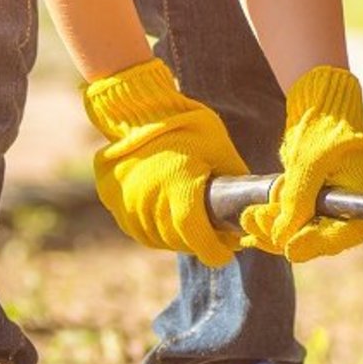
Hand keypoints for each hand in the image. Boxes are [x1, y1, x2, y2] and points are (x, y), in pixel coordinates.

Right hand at [83, 57, 249, 265]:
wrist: (139, 108)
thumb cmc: (187, 125)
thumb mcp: (219, 149)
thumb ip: (234, 180)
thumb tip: (248, 207)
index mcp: (179, 189)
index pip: (197, 237)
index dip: (214, 251)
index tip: (226, 254)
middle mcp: (150, 201)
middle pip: (178, 240)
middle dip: (199, 244)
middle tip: (214, 240)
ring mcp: (127, 203)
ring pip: (155, 238)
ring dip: (175, 239)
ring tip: (191, 230)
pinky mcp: (114, 201)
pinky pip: (137, 227)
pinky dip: (153, 230)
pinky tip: (166, 222)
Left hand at [241, 65, 362, 261]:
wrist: (319, 106)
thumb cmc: (323, 128)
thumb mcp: (309, 162)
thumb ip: (298, 200)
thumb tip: (281, 237)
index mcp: (360, 194)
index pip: (348, 233)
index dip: (320, 244)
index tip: (292, 248)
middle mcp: (346, 204)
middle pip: (320, 236)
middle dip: (287, 235)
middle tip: (258, 224)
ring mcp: (326, 203)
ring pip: (301, 231)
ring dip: (272, 229)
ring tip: (250, 217)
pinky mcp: (309, 199)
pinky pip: (291, 220)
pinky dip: (272, 221)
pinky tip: (252, 220)